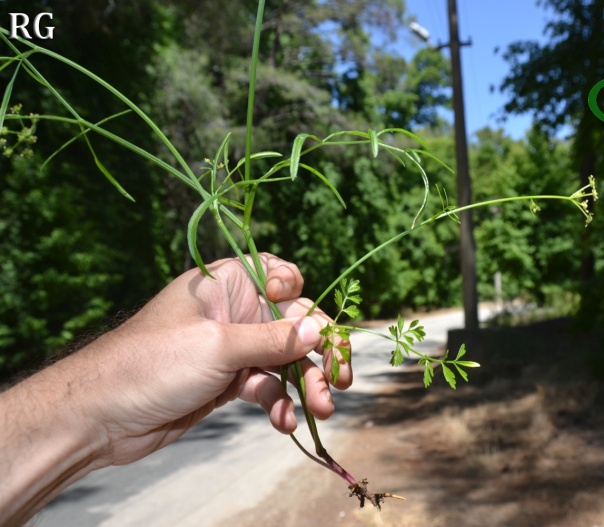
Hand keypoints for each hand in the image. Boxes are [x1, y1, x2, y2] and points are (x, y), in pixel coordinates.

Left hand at [67, 253, 351, 465]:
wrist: (102, 416)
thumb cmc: (153, 362)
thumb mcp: (218, 346)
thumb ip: (272, 340)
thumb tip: (319, 330)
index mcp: (227, 284)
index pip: (277, 273)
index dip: (296, 290)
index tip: (301, 313)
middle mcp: (234, 313)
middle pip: (292, 324)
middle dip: (318, 351)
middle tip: (341, 378)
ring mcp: (232, 350)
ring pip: (284, 361)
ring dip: (306, 384)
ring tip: (322, 408)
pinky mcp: (228, 382)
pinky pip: (267, 387)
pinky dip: (279, 403)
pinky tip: (284, 423)